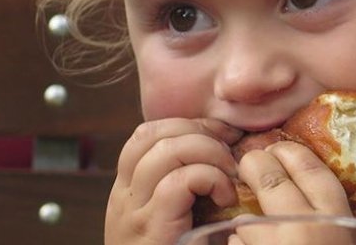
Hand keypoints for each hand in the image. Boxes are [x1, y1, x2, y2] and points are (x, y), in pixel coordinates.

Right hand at [105, 118, 242, 244]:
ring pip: (166, 149)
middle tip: (231, 156)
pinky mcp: (150, 229)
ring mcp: (134, 213)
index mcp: (130, 191)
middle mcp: (124, 197)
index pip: (149, 133)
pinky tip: (226, 197)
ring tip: (229, 177)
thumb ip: (189, 187)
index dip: (190, 126)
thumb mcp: (180, 218)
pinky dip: (210, 179)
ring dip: (209, 153)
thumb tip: (230, 150)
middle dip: (201, 134)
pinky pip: (178, 181)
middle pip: (155, 133)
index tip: (224, 139)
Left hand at [231, 141, 353, 243]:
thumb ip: (331, 215)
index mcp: (335, 221)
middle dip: (256, 165)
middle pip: (271, 180)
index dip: (292, 153)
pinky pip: (236, 244)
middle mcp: (302, 230)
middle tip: (251, 164)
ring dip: (248, 220)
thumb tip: (308, 189)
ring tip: (254, 227)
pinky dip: (242, 244)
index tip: (280, 149)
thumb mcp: (348, 237)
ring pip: (246, 219)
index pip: (310, 170)